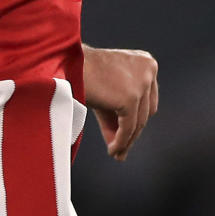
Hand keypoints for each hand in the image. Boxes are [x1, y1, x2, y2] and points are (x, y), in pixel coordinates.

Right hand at [82, 45, 158, 160]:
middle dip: (132, 132)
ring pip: (139, 122)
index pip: (147, 99)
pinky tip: (112, 150)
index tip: (126, 135)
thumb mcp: (105, 94)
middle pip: (145, 111)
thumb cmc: (81, 74)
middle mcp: (148, 70)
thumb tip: (121, 148)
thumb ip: (116, 115)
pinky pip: (129, 127)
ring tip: (115, 153)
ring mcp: (141, 83)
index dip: (136, 119)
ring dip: (126, 140)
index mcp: (145, 62)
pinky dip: (121, 141)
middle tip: (120, 150)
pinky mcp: (131, 97)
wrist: (66, 64)